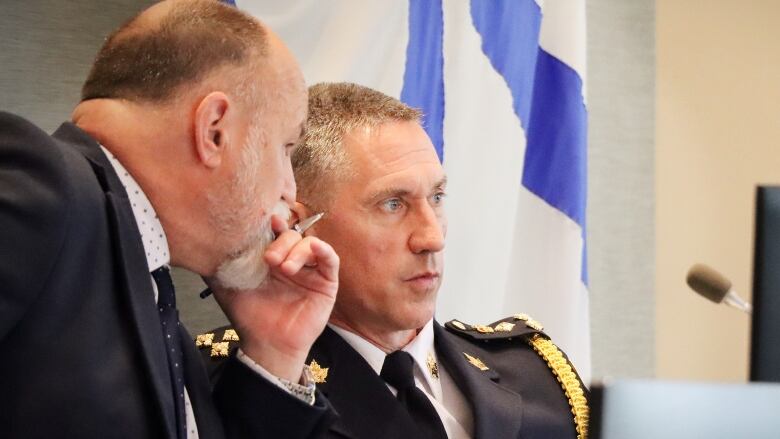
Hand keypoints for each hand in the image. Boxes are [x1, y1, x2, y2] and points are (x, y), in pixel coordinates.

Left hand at [208, 215, 338, 381]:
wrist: (266, 345)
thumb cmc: (249, 316)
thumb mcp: (227, 286)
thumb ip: (218, 265)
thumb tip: (199, 244)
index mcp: (270, 257)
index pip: (274, 232)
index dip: (271, 223)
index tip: (266, 219)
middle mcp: (291, 260)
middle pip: (292, 235)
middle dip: (281, 242)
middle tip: (268, 259)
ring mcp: (310, 271)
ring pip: (310, 244)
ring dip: (298, 250)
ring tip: (284, 268)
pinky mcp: (326, 283)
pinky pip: (331, 260)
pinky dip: (324, 250)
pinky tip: (315, 248)